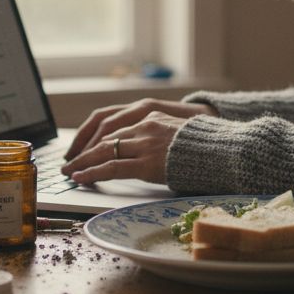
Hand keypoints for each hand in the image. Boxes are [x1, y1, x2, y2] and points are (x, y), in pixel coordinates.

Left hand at [59, 98, 215, 184]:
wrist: (224, 151)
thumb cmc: (206, 148)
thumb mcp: (179, 134)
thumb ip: (160, 138)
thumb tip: (149, 153)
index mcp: (153, 116)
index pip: (114, 126)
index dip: (94, 140)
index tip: (83, 150)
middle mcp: (146, 126)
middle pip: (105, 137)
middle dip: (84, 151)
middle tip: (69, 163)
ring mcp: (146, 143)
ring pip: (104, 151)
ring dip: (83, 163)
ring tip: (70, 172)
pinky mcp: (147, 162)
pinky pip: (112, 167)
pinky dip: (92, 173)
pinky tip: (80, 177)